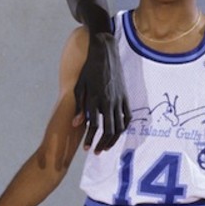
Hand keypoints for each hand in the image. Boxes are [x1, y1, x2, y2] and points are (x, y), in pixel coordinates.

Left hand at [73, 34, 130, 152]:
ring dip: (113, 139)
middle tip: (96, 152)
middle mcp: (109, 101)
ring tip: (105, 147)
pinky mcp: (126, 96)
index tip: (85, 148)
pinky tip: (117, 133)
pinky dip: (123, 127)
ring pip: (119, 126)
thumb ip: (79, 106)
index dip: (90, 139)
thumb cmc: (88, 69)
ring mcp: (119, 99)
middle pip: (108, 130)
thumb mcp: (79, 86)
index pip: (94, 125)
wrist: (105, 52)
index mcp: (95, 98)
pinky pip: (127, 116)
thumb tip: (77, 124)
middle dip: (102, 144)